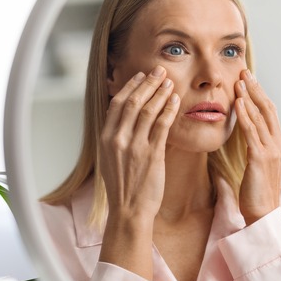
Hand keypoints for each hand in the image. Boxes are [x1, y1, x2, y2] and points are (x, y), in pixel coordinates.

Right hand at [99, 65, 179, 223]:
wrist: (129, 210)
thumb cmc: (123, 186)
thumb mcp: (111, 158)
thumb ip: (116, 137)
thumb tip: (126, 118)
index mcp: (105, 138)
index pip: (117, 104)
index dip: (130, 86)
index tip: (142, 75)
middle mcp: (118, 139)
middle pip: (133, 102)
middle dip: (148, 83)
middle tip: (160, 70)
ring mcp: (135, 147)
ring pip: (148, 110)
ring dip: (160, 92)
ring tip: (170, 81)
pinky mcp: (152, 155)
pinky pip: (162, 126)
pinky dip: (169, 110)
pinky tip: (175, 100)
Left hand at [234, 69, 280, 224]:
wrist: (263, 213)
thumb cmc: (257, 191)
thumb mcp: (258, 164)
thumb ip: (255, 145)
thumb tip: (245, 130)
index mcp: (279, 145)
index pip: (270, 113)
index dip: (260, 94)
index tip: (249, 80)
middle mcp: (279, 144)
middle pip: (267, 109)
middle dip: (255, 89)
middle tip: (244, 72)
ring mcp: (271, 151)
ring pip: (260, 117)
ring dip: (248, 97)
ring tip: (239, 81)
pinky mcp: (260, 158)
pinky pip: (251, 132)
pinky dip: (244, 115)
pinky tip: (237, 103)